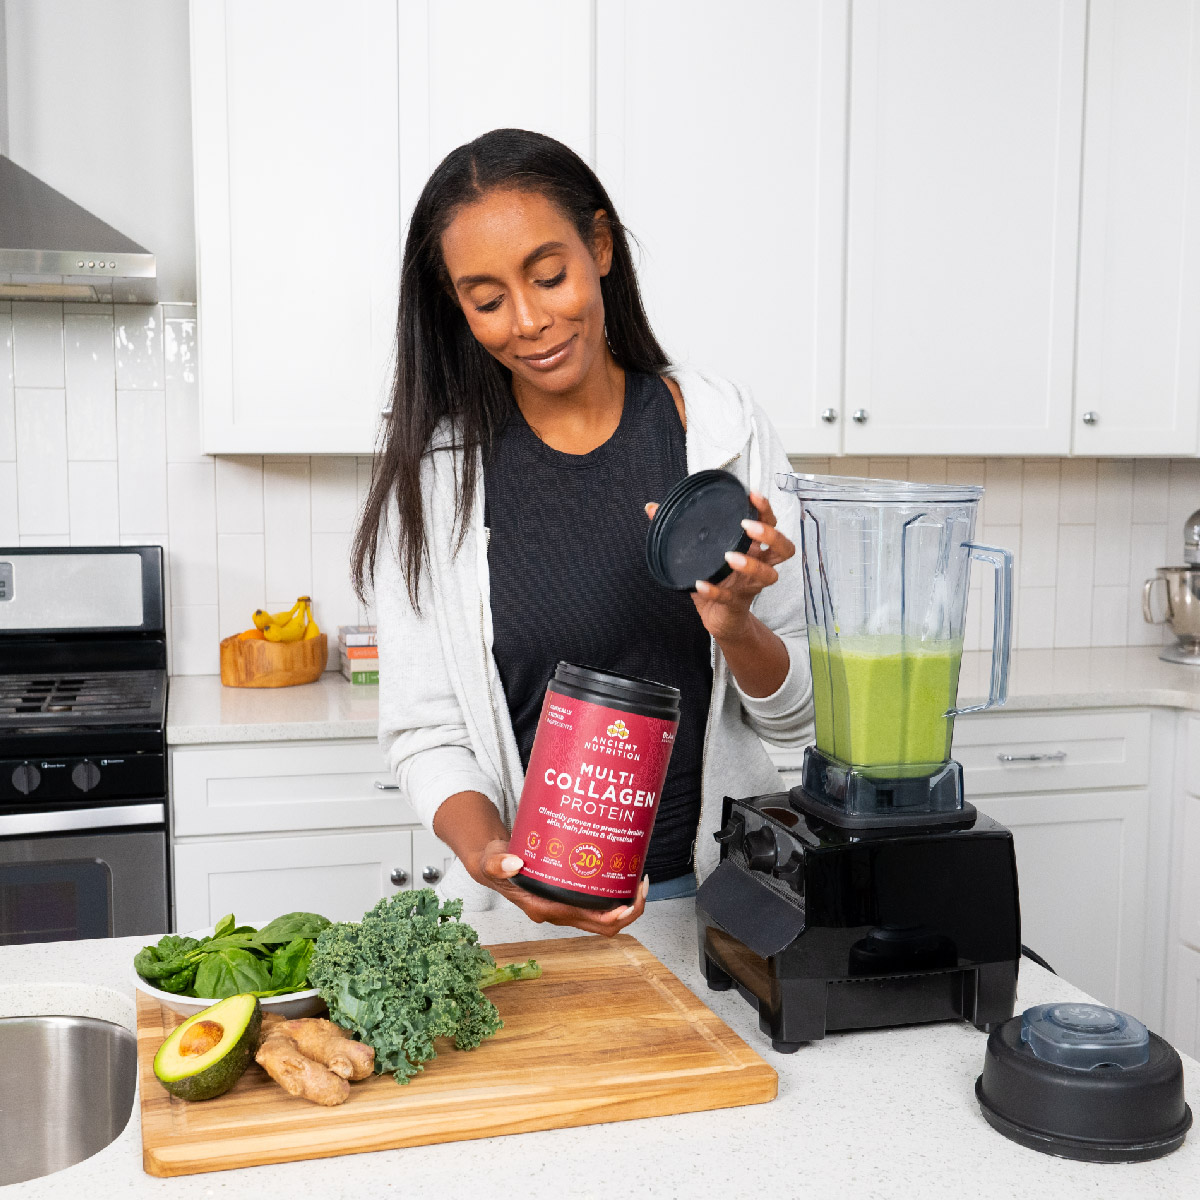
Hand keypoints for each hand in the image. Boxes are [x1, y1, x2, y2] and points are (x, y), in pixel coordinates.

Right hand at [475, 839, 648, 936]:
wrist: (495, 864)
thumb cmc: (496, 864)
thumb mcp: (492, 861)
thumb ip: (498, 863)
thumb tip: (514, 863)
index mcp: (546, 908)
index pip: (587, 920)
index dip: (614, 914)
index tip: (629, 898)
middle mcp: (560, 912)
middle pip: (603, 925)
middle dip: (628, 911)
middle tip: (641, 885)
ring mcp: (566, 907)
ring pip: (604, 918)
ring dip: (625, 904)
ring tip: (638, 879)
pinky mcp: (569, 897)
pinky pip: (598, 904)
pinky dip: (614, 894)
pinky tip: (621, 873)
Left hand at [645, 490, 794, 643]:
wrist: (719, 618)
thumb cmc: (714, 578)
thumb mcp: (698, 550)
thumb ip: (678, 528)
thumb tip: (652, 507)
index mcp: (754, 547)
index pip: (771, 523)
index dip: (766, 509)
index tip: (752, 495)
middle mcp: (760, 564)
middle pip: (784, 549)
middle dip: (770, 535)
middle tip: (747, 527)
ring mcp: (750, 585)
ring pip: (769, 575)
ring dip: (751, 564)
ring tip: (729, 557)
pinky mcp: (737, 603)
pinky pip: (729, 598)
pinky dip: (715, 591)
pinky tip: (701, 584)